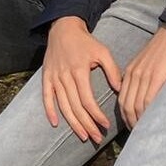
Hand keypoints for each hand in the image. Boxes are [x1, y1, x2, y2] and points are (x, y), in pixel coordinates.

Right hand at [41, 18, 121, 142]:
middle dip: (87, 125)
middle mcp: (65, 76)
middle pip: (76, 107)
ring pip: (63, 106)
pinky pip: (46, 97)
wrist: (63, 28)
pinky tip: (56, 124)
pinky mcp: (46, 77)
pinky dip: (49, 111)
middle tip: (97, 138)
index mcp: (79, 71)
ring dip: (73, 123)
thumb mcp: (103, 51)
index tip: (106, 125)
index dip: (96, 115)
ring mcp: (54, 78)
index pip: (88, 100)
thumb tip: (120, 89)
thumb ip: (112, 70)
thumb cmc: (85, 42)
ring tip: (83, 136)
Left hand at [119, 26, 165, 128]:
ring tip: (144, 132)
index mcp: (130, 72)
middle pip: (126, 105)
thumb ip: (144, 77)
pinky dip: (148, 113)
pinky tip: (152, 121)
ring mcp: (144, 76)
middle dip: (130, 122)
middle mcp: (134, 75)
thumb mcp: (148, 62)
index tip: (131, 126)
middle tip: (137, 134)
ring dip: (138, 121)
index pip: (122, 99)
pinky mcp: (156, 76)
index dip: (125, 116)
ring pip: (135, 105)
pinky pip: (148, 100)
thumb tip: (147, 94)